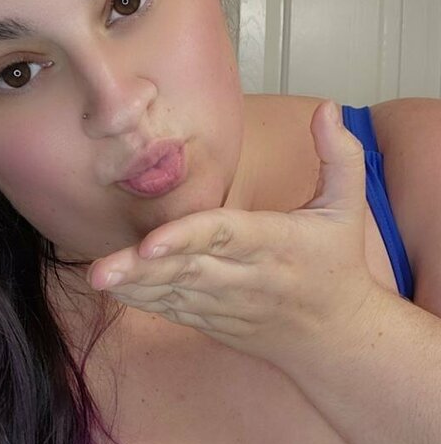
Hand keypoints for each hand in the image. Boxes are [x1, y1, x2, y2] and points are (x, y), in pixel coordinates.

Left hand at [86, 100, 381, 371]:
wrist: (338, 337)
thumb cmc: (337, 264)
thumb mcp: (348, 208)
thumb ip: (339, 155)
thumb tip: (327, 107)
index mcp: (276, 244)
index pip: (226, 236)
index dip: (187, 238)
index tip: (151, 242)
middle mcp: (247, 277)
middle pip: (187, 271)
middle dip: (140, 270)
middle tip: (99, 268)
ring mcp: (226, 304)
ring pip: (173, 294)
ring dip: (133, 286)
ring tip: (95, 276)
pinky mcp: (212, 321)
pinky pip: (173, 310)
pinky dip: (143, 300)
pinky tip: (112, 287)